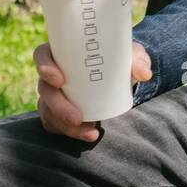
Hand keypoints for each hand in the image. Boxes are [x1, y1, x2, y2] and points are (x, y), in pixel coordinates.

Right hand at [34, 40, 151, 141]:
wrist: (120, 75)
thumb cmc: (119, 58)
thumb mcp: (131, 55)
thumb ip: (139, 61)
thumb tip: (145, 74)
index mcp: (63, 51)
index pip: (42, 54)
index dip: (44, 66)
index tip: (59, 80)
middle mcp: (52, 72)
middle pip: (44, 89)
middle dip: (58, 106)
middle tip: (77, 118)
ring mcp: (52, 92)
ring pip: (47, 110)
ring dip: (64, 124)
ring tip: (89, 132)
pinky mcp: (56, 110)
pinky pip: (52, 123)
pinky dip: (65, 131)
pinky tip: (86, 135)